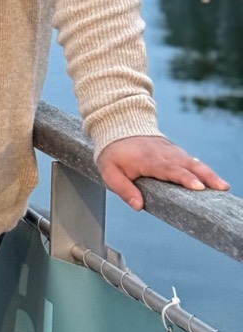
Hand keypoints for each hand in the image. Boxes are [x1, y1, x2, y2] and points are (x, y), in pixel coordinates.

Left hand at [95, 136, 229, 209]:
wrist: (119, 126)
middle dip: (205, 176)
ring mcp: (171, 151)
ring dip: (209, 173)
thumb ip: (123, 189)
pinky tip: (213, 180)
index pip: (168, 169)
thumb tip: (138, 206)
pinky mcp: (175, 152)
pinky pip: (190, 160)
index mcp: (147, 159)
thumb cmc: (114, 153)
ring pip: (193, 161)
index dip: (184, 178)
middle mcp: (163, 153)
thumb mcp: (109, 172)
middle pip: (187, 164)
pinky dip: (203, 169)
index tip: (199, 187)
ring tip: (223, 186)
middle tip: (221, 188)